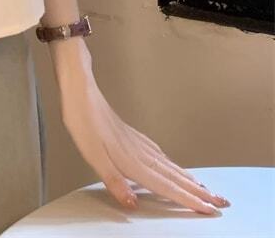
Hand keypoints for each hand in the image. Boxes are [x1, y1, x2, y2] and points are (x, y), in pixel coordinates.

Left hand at [58, 67, 230, 214]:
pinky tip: (169, 163)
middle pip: (174, 176)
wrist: (79, 91)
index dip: (187, 200)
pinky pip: (158, 154)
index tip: (209, 209)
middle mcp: (139, 152)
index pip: (165, 186)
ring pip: (168, 164)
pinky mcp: (131, 135)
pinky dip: (171, 164)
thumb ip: (113, 180)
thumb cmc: (82, 120)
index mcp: (132, 160)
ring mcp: (136, 142)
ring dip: (188, 178)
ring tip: (204, 188)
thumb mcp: (92, 154)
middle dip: (198, 191)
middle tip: (221, 202)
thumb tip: (132, 204)